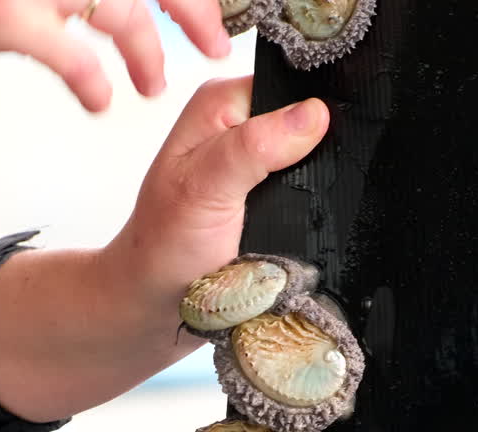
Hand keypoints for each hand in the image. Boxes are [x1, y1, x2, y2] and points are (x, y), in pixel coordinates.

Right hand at [0, 0, 232, 110]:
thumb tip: (107, 2)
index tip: (209, 12)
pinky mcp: (2, 14)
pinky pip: (71, 52)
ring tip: (153, 86)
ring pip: (121, 11)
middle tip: (215, 47)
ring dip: (146, 53)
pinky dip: (93, 79)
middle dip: (193, 11)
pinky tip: (102, 101)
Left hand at [108, 75, 330, 309]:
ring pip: (318, 159)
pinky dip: (317, 210)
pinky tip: (309, 224)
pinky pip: (315, 193)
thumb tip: (312, 114)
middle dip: (319, 152)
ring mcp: (263, 164)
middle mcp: (244, 126)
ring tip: (299, 212)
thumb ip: (252, 147)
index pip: (290, 83)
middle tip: (299, 191)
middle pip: (311, 121)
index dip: (314, 108)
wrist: (158, 301)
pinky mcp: (277, 198)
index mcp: (222, 104)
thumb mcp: (203, 188)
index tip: (318, 147)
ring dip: (320, 187)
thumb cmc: (163, 245)